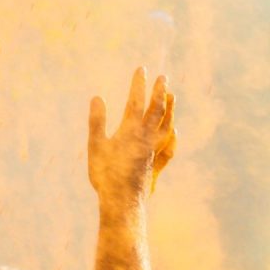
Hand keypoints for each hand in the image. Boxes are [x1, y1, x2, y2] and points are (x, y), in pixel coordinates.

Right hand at [88, 69, 175, 200]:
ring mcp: (154, 149)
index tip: (141, 69)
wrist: (122, 199)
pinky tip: (174, 131)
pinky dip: (172, 134)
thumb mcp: (95, 145)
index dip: (139, 84)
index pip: (136, 102)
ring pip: (166, 124)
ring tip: (171, 97)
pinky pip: (169, 144)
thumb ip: (97, 121)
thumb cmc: (105, 173)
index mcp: (131, 130)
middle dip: (160, 91)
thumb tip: (97, 98)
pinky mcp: (155, 161)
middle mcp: (146, 137)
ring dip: (169, 109)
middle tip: (162, 77)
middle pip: (157, 110)